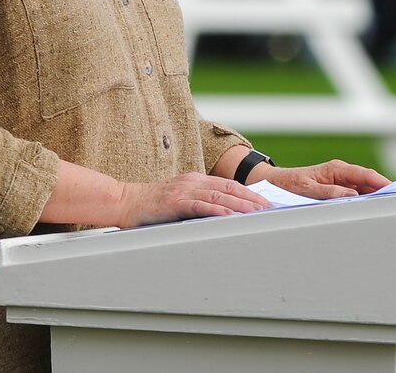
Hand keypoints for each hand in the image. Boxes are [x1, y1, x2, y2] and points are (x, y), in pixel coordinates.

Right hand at [116, 172, 270, 225]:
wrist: (124, 201)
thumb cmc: (151, 205)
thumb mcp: (179, 199)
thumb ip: (199, 202)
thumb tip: (224, 215)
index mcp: (194, 180)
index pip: (228, 184)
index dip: (249, 193)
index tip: (266, 202)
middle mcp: (192, 181)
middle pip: (229, 187)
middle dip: (252, 198)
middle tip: (270, 208)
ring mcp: (183, 190)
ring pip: (219, 195)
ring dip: (241, 204)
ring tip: (258, 212)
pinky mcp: (175, 202)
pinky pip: (200, 205)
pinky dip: (217, 210)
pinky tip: (230, 215)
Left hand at [253, 159, 390, 198]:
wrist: (275, 183)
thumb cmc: (289, 184)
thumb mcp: (308, 189)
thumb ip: (330, 192)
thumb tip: (353, 196)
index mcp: (337, 170)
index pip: (366, 175)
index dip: (383, 183)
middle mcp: (342, 174)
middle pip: (370, 182)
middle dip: (385, 192)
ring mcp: (341, 182)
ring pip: (365, 190)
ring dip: (377, 199)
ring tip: (393, 211)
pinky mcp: (339, 191)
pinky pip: (357, 196)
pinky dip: (366, 203)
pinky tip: (374, 214)